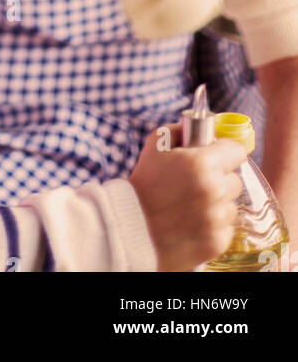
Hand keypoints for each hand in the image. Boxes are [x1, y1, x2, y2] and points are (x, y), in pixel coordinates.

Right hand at [129, 122, 246, 271]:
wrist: (131, 228)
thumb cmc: (144, 183)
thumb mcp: (156, 144)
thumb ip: (183, 130)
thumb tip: (207, 126)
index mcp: (202, 163)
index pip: (237, 151)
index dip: (225, 152)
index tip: (217, 156)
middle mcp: (213, 191)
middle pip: (235, 180)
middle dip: (220, 179)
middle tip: (197, 183)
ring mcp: (216, 219)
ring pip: (231, 205)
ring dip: (217, 204)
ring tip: (192, 205)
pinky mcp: (216, 243)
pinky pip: (226, 228)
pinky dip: (213, 226)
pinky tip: (193, 223)